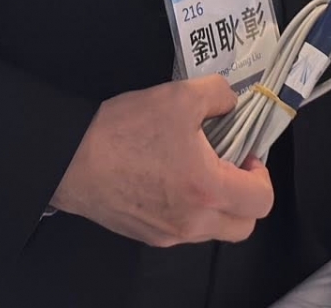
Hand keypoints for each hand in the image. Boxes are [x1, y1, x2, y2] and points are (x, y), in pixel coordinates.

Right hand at [49, 77, 272, 246]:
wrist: (69, 159)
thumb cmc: (125, 131)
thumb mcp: (179, 96)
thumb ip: (218, 95)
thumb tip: (230, 103)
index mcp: (208, 191)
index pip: (261, 201)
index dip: (261, 174)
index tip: (245, 153)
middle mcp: (192, 223)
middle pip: (243, 226)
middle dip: (245, 197)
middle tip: (228, 165)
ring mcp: (168, 235)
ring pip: (213, 231)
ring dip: (218, 205)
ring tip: (196, 168)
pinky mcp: (146, 236)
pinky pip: (184, 230)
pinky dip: (190, 210)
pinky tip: (169, 178)